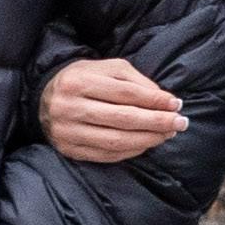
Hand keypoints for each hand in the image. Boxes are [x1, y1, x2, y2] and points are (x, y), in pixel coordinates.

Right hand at [39, 53, 189, 166]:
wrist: (44, 99)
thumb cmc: (83, 80)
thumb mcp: (107, 69)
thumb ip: (136, 82)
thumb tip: (166, 102)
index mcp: (79, 81)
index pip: (125, 93)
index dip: (154, 100)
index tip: (176, 104)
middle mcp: (69, 107)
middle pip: (123, 118)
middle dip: (156, 122)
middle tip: (180, 123)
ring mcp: (67, 131)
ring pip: (116, 140)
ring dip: (147, 139)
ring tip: (166, 134)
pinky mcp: (68, 149)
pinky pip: (106, 155)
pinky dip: (131, 151)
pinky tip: (146, 144)